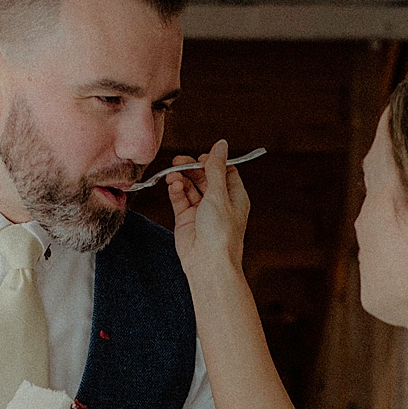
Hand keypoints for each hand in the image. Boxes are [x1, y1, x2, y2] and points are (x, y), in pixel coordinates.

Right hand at [165, 141, 250, 279]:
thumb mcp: (219, 194)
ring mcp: (201, 211)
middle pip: (204, 177)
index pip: (224, 172)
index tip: (202, 157)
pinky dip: (176, 191)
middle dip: (192, 168)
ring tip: (173, 174)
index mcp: (234, 197)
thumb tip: (220, 145)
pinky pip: (180, 199)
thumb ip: (215, 168)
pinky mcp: (186, 219)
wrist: (208, 263)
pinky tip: (173, 186)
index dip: (212, 162)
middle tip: (179, 161)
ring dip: (181, 178)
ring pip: (189, 187)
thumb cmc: (220, 234)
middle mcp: (218, 203)